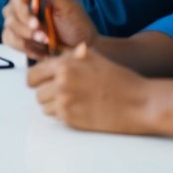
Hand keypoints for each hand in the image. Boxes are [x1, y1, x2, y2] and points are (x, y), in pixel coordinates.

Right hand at [2, 0, 98, 59]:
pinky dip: (25, 48)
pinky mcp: (20, 39)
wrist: (81, 49)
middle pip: (10, 14)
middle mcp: (26, 9)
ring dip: (26, 39)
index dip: (22, 10)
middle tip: (43, 37)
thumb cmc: (78, 26)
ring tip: (46, 44)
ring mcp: (21, 25)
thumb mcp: (70, 7)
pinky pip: (10, 41)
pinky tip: (41, 51)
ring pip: (9, 29)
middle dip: (25, 28)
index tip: (35, 23)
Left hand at [28, 43, 149, 134]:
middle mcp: (61, 83)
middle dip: (46, 92)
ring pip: (44, 106)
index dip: (37, 78)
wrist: (140, 103)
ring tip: (72, 101)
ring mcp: (65, 103)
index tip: (42, 81)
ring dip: (53, 104)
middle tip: (60, 92)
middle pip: (37, 92)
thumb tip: (59, 53)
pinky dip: (63, 114)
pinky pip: (56, 117)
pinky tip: (79, 109)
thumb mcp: (96, 58)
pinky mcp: (72, 119)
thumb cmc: (121, 79)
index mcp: (65, 66)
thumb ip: (73, 55)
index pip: (33, 74)